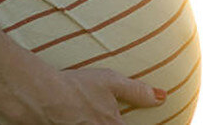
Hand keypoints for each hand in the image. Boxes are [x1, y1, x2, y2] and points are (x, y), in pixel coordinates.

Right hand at [0, 67, 166, 123]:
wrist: (40, 95)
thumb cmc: (77, 86)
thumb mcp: (110, 82)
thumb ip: (137, 91)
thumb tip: (163, 97)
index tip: (141, 122)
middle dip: (116, 122)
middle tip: (111, 116)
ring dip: (96, 122)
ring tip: (93, 116)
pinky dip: (81, 123)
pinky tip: (79, 118)